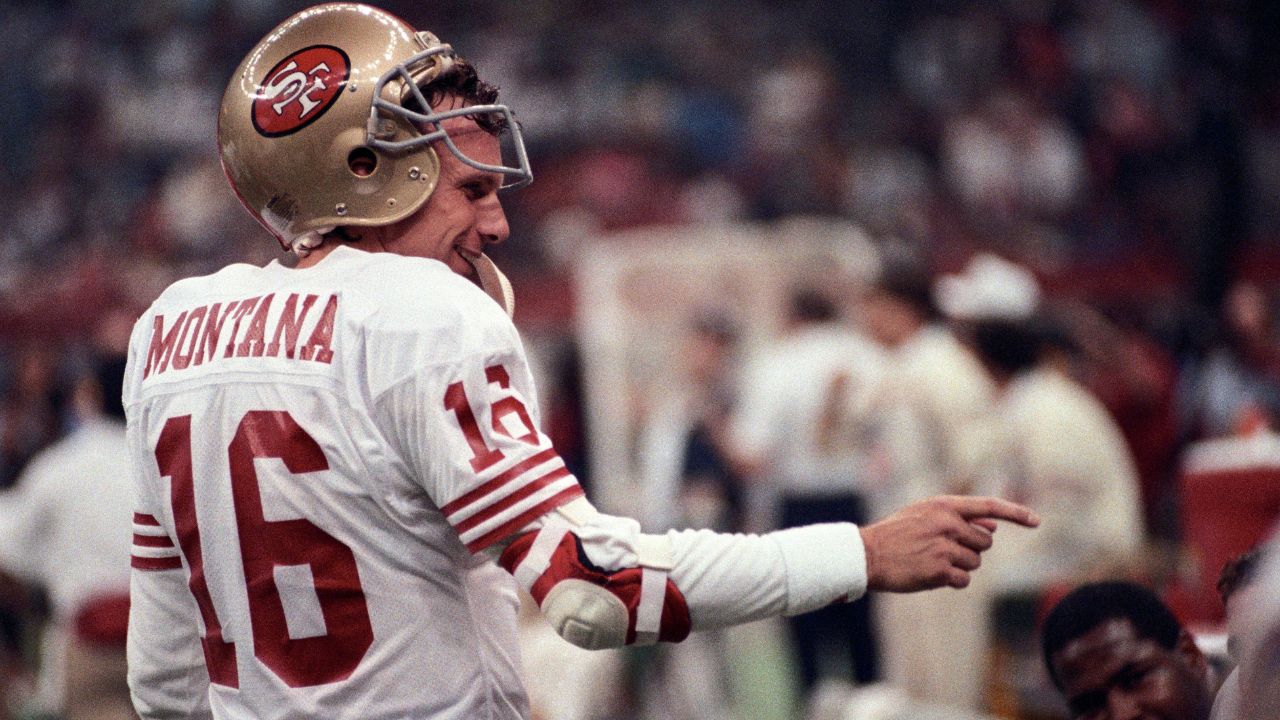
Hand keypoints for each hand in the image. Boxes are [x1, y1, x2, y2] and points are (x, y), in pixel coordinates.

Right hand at [859, 495, 1039, 591]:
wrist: (866, 555)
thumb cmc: (895, 534)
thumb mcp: (924, 515)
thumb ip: (958, 518)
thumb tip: (993, 525)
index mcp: (943, 505)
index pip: (989, 506)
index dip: (1015, 513)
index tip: (1036, 521)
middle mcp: (947, 524)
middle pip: (984, 542)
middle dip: (970, 549)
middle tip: (941, 549)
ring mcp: (945, 547)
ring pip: (975, 563)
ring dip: (960, 566)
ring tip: (931, 561)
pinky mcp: (940, 571)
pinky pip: (964, 580)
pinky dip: (952, 581)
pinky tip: (930, 574)